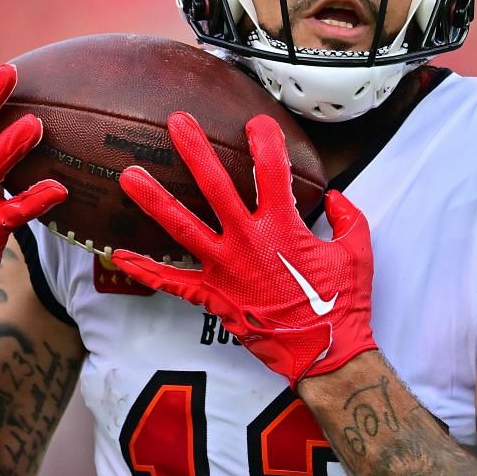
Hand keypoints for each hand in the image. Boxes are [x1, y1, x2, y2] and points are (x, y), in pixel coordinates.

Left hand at [109, 112, 376, 383]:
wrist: (323, 353)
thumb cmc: (342, 304)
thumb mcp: (357, 252)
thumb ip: (348, 218)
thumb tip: (336, 198)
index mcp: (284, 227)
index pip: (272, 170)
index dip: (265, 140)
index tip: (256, 122)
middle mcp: (248, 241)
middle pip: (214, 186)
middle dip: (194, 151)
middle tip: (176, 123)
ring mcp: (225, 268)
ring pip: (182, 226)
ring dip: (154, 199)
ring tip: (129, 176)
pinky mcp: (213, 296)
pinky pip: (171, 281)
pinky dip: (144, 269)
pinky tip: (119, 255)